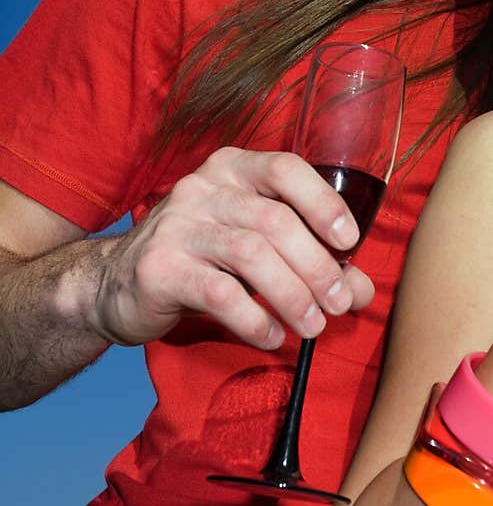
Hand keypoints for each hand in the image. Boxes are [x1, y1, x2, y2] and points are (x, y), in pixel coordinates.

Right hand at [92, 147, 375, 348]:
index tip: (350, 241)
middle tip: (340, 303)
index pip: (284, 168)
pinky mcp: (159, 267)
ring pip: (250, 254)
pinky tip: (272, 336)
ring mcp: (177, 224)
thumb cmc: (202, 260)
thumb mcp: (256, 250)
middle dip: (316, 265)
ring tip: (313, 326)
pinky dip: (254, 318)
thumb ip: (311, 262)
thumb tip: (362, 289)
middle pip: (274, 220)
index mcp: (232, 169)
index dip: (323, 202)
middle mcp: (203, 187)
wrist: (116, 285)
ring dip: (291, 294)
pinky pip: (218, 293)